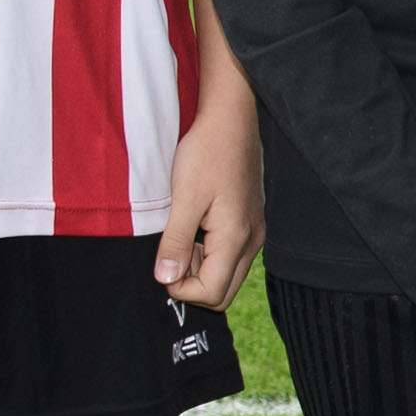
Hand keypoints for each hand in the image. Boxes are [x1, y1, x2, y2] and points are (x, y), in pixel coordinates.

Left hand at [156, 87, 260, 308]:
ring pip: (226, 276)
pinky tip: (195, 226)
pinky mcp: (248, 224)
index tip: (163, 263)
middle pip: (222, 293)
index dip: (180, 288)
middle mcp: (252, 242)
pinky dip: (208, 254)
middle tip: (172, 253)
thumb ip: (176, 242)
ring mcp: (253, 233)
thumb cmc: (207, 153)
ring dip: (199, 268)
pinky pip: (230, 257)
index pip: (211, 293)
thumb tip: (166, 279)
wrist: (230, 121)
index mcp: (236, 238)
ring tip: (182, 236)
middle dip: (192, 283)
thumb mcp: (183, 198)